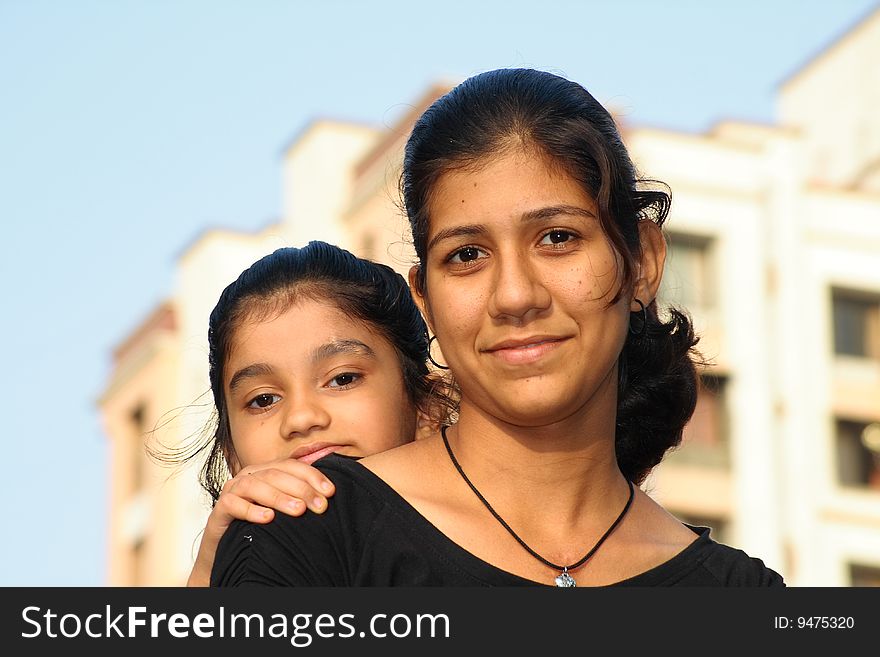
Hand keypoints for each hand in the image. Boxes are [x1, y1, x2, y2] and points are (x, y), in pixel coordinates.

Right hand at [186, 458, 335, 585]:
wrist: (227, 551)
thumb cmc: (260, 528)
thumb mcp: (284, 511)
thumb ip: (301, 499)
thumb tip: (331, 495)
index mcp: (266, 471)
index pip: (292, 466)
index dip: (312, 476)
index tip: (330, 492)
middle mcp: (249, 476)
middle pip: (276, 474)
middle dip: (301, 489)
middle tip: (320, 506)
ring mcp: (232, 491)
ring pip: (254, 485)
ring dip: (279, 497)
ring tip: (298, 511)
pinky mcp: (218, 510)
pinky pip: (232, 504)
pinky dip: (251, 510)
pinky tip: (267, 518)